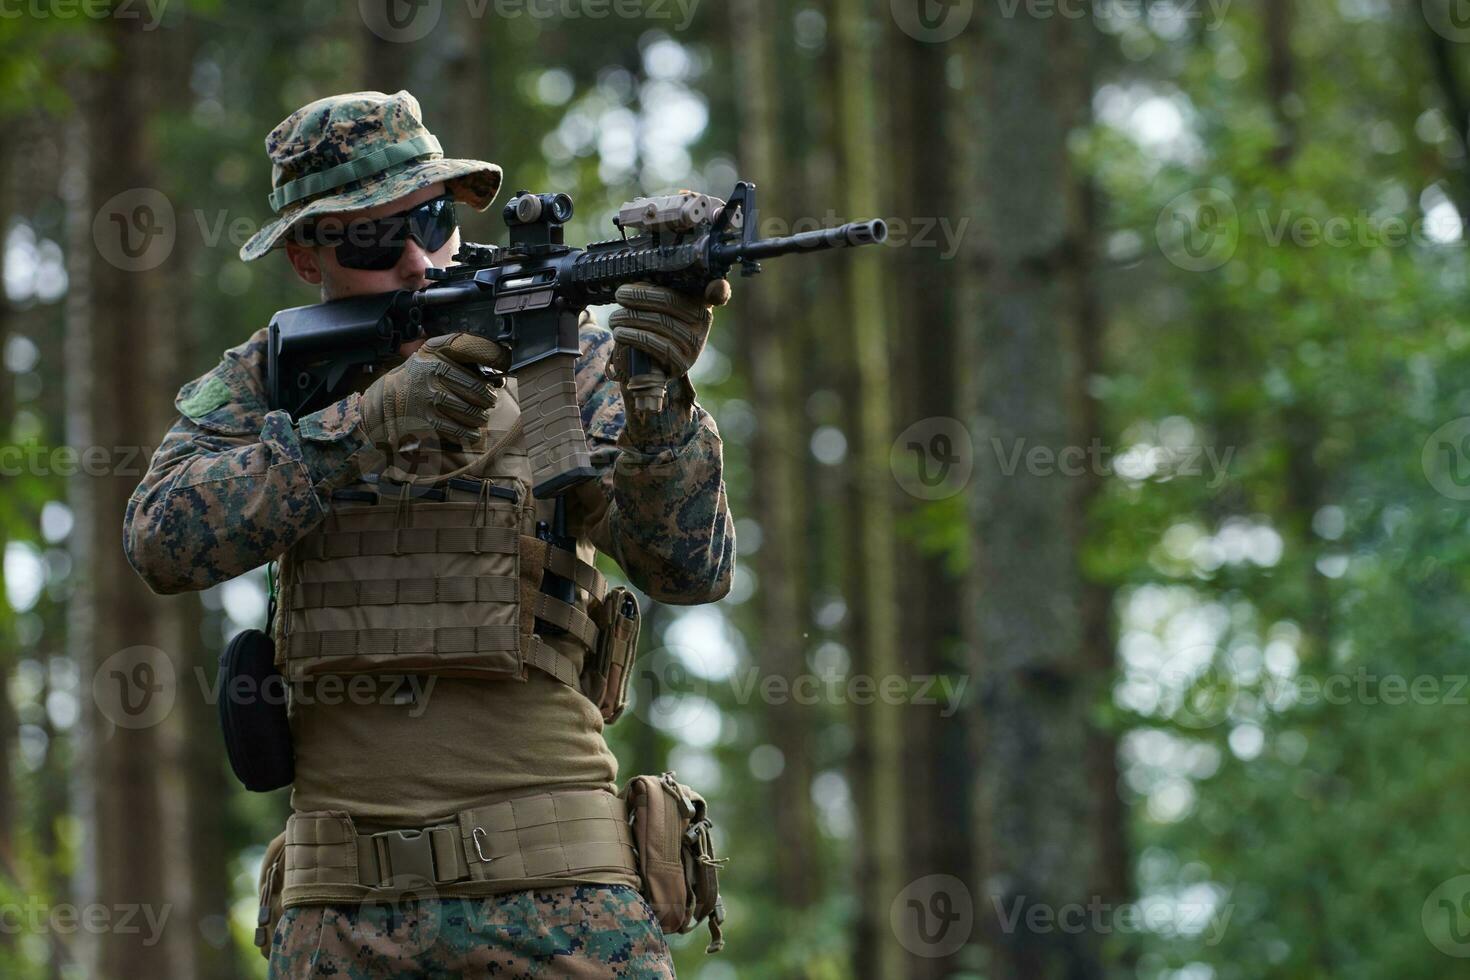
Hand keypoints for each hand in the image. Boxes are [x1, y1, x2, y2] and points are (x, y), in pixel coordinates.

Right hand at [359, 332, 508, 446]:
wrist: (387, 399)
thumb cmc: (419, 377)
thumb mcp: (433, 356)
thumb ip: (462, 358)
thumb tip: (499, 377)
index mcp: (435, 351)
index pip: (472, 347)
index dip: (494, 355)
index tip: (505, 363)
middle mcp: (432, 370)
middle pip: (478, 387)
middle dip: (488, 398)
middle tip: (488, 401)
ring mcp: (430, 396)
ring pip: (472, 410)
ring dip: (480, 416)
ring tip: (480, 416)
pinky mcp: (426, 419)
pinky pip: (459, 429)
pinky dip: (470, 433)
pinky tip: (473, 432)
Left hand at [609, 281, 730, 386]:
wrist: (651, 366)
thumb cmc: (653, 328)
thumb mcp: (660, 306)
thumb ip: (658, 289)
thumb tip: (640, 278)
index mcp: (701, 303)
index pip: (717, 292)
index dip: (719, 289)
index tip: (715, 285)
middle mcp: (703, 323)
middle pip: (669, 301)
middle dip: (640, 296)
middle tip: (621, 295)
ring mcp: (695, 344)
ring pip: (659, 322)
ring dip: (631, 317)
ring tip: (615, 317)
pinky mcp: (682, 363)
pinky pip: (656, 345)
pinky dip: (634, 336)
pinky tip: (621, 333)